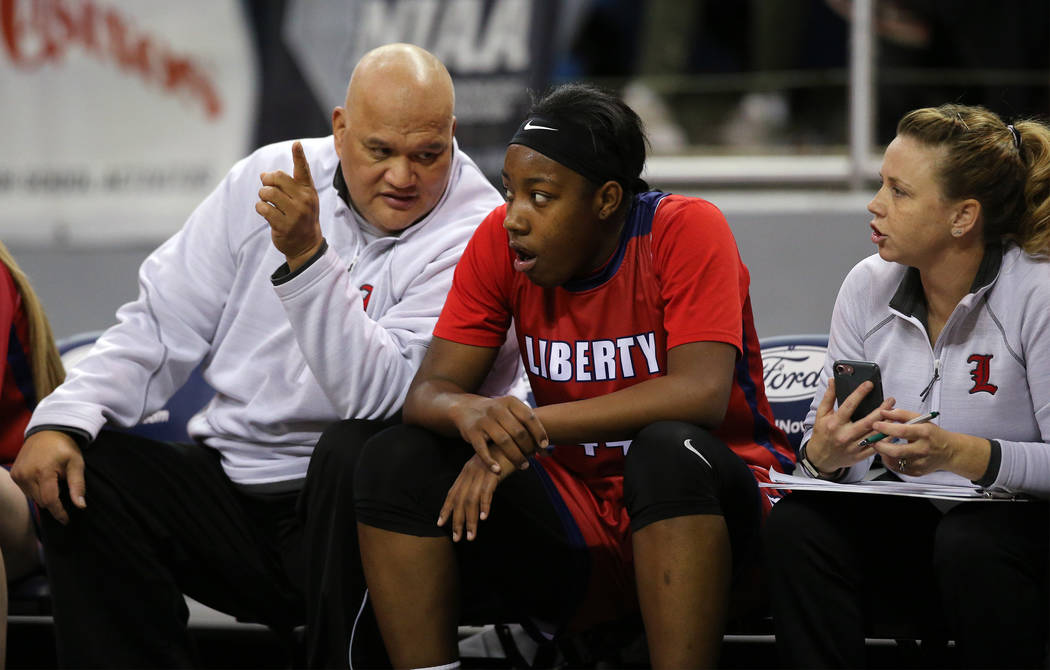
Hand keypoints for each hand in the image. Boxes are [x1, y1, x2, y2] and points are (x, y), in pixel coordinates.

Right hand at [11, 430, 85, 524]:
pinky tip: (44, 478)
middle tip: (63, 487)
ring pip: (33, 497)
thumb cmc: (65, 447)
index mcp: (43, 472)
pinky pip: (26, 490)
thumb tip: (81, 506)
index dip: (59, 512)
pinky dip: (36, 489)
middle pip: (41, 501)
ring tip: (54, 480)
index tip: (66, 521)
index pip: (49, 501)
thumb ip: (77, 486)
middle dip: (54, 500)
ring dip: (45, 495)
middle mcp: (26, 474)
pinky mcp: (14, 474)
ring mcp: (18, 474)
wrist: (47, 431)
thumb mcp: (76, 464)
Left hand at [256, 141, 322, 270]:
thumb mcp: (300, 199)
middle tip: (267, 188)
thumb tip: (263, 174)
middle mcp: (304, 200)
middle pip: (277, 178)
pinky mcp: (284, 225)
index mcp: (308, 191)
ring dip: (262, 196)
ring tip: (267, 202)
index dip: (299, 156)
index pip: (303, 170)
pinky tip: (266, 213)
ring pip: (268, 193)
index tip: (296, 144)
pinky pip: (263, 208)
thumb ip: (285, 186)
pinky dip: (260, 208)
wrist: (307, 244)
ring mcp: (295, 214)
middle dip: (267, 181)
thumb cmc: (301, 217)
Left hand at [438, 452, 515, 541]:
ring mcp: (481, 472)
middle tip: (456, 537)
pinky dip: (484, 504)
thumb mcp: (487, 468)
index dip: (446, 508)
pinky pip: (487, 491)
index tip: (440, 523)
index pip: (452, 493)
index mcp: (467, 472)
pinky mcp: (494, 473)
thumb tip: (476, 497)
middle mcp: (470, 472)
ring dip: (470, 519)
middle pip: (459, 500)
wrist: (514, 438)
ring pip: (471, 500)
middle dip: (456, 520)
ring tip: (470, 536)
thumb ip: (480, 480)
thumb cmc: (503, 455)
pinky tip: (483, 517)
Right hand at [448, 395, 547, 473]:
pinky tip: (498, 470)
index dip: (539, 432)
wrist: (465, 408)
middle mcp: (497, 408)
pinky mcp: (471, 432)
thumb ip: (526, 426)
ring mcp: (483, 420)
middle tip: (533, 459)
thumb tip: (547, 449)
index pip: (529, 417)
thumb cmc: (496, 415)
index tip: (545, 447)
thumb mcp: (510, 411)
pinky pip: (482, 449)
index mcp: (510, 402)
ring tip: (523, 466)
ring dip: (515, 456)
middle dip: (528, 447)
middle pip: (518, 431)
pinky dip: (490, 461)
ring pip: (503, 441)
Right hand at [805, 378, 895, 472]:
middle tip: (891, 400)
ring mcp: (853, 447)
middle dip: (882, 409)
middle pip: (868, 421)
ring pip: (874, 435)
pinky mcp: (859, 456)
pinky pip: (877, 447)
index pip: (849, 405)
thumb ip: (828, 397)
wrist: (820, 458)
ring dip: (887, 424)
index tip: (869, 384)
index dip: (859, 393)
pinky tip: (892, 430)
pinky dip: (886, 439)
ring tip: (895, 414)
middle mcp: (844, 435)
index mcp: (834, 423)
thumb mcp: (821, 415)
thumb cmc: (821, 434)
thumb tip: (833, 381)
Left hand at [872, 409, 989, 478]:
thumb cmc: (933, 434)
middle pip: (896, 451)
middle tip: (873, 440)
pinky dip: (890, 461)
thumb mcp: (921, 419)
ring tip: (881, 446)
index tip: (875, 424)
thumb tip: (885, 411)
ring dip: (883, 454)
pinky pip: (898, 469)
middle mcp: (923, 449)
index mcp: (924, 433)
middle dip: (880, 446)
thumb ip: (901, 414)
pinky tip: (889, 454)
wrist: (950, 451)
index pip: (902, 431)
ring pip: (895, 462)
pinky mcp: (918, 472)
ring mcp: (921, 463)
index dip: (886, 428)